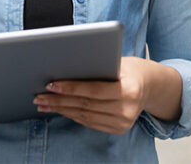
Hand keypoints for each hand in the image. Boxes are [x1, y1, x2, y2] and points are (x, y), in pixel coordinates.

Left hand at [32, 56, 152, 134]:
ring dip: (61, 110)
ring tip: (44, 104)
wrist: (150, 86)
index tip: (51, 84)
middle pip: (85, 105)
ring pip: (85, 116)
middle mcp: (126, 109)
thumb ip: (96, 67)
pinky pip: (90, 123)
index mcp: (128, 90)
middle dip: (59, 100)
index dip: (70, 88)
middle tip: (40, 96)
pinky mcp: (118, 129)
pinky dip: (73, 115)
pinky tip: (60, 110)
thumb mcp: (118, 62)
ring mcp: (123, 122)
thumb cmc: (130, 69)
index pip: (93, 90)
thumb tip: (64, 67)